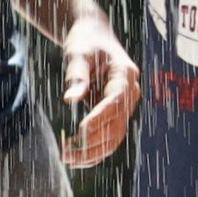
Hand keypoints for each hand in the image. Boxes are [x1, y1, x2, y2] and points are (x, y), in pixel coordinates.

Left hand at [61, 11, 140, 167]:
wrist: (95, 37)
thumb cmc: (86, 42)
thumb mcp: (78, 53)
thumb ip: (76, 75)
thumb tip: (70, 99)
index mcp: (125, 74)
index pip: (115, 101)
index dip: (100, 118)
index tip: (81, 131)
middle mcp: (131, 93)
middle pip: (117, 125)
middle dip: (92, 142)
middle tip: (66, 153)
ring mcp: (126, 106)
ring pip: (115, 137)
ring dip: (93, 152)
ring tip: (67, 159)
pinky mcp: (117, 114)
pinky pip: (110, 137)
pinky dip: (95, 149)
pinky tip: (77, 158)